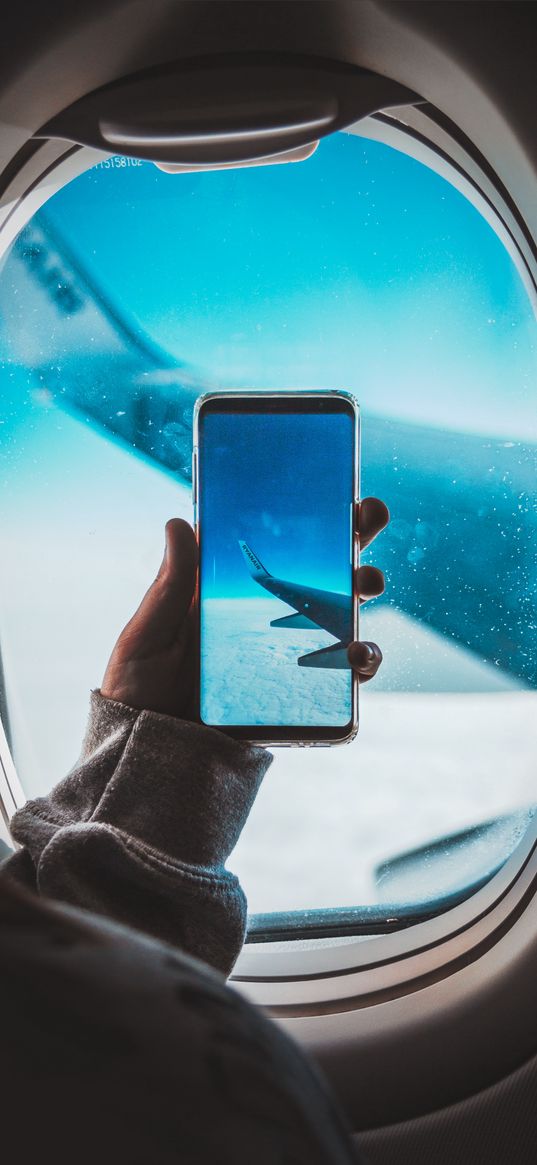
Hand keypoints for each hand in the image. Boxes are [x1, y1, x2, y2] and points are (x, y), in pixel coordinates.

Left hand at [101, 497, 388, 717]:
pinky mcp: (302, 699)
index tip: (340, 493)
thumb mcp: (146, 636)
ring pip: (343, 620)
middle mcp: (269, 623)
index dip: (316, 520)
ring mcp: (289, 660)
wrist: (147, 757)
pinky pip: (343, 680)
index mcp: (234, 597)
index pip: (281, 550)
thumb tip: (178, 523)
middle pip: (324, 576)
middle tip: (368, 518)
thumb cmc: (139, 691)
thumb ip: (169, 588)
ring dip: (364, 597)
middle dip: (357, 543)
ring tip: (366, 587)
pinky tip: (357, 655)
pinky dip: (361, 664)